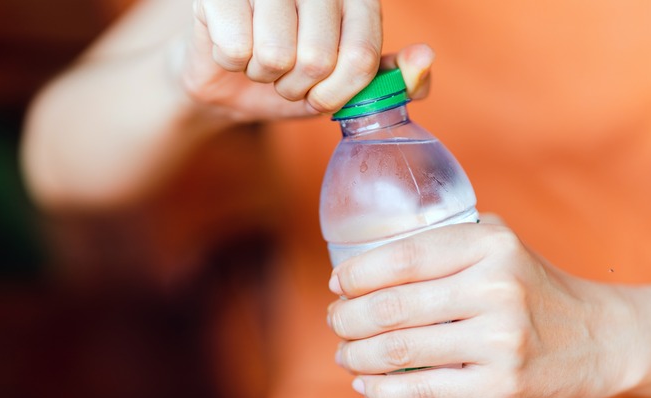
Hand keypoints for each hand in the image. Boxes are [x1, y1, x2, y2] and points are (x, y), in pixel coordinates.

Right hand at [175, 0, 432, 121]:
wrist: (227, 74)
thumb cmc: (293, 76)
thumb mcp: (346, 86)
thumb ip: (391, 78)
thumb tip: (423, 59)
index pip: (361, 57)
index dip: (338, 94)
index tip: (322, 99)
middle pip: (318, 59)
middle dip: (297, 88)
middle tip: (286, 76)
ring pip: (276, 55)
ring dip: (265, 76)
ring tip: (261, 60)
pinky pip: (237, 50)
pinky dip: (233, 63)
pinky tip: (233, 45)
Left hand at [326, 216, 641, 397]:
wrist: (602, 336)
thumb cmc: (533, 285)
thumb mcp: (500, 243)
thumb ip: (447, 239)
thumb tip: (369, 259)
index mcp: (490, 245)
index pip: (403, 257)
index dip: (357, 274)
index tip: (338, 285)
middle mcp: (496, 288)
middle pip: (393, 306)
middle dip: (347, 318)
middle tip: (336, 322)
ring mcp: (501, 340)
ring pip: (401, 350)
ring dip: (357, 354)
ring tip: (345, 352)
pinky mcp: (503, 384)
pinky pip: (424, 389)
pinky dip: (382, 388)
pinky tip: (366, 383)